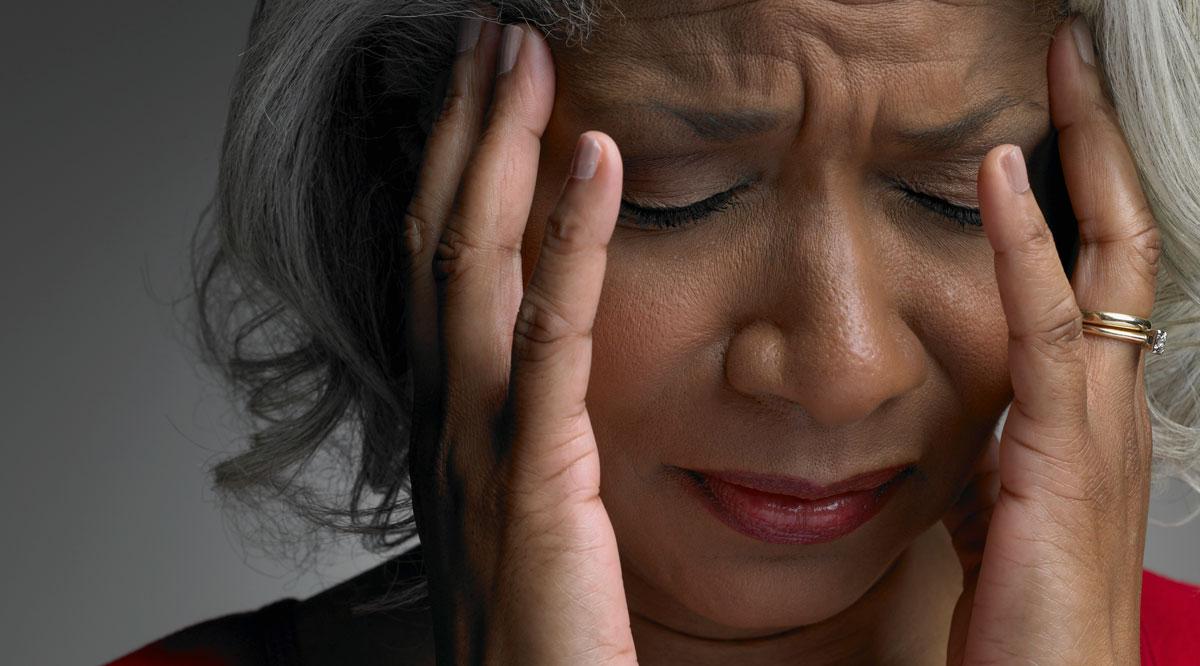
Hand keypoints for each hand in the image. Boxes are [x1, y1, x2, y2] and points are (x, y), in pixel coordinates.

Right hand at [401, 16, 636, 664]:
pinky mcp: (539, 484)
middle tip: (489, 39)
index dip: (455, 173)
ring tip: (518, 57)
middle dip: (461, 133)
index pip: (441, 270)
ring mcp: (482, 450)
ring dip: (495, 152)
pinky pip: (551, 339)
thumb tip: (561, 378)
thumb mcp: (535, 515)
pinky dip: (569, 241)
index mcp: (456, 425)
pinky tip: (594, 159)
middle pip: (440, 245)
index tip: (483, 95)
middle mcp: (450, 423)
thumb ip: (540, 440)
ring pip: (472, 270)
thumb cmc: (548, 637)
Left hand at [942, 16, 1160, 664]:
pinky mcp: (1059, 452)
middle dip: (1104, 146)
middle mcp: (1112, 402)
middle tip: (1076, 60)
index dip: (1082, 192)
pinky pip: (1047, 325)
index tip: (1047, 121)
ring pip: (1108, 260)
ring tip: (1063, 74)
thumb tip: (968, 427)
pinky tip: (1004, 177)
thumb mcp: (1002, 510)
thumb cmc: (1027, 614)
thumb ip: (994, 454)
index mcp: (1091, 411)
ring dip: (1084, 160)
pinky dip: (1024, 244)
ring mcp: (1097, 422)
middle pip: (1125, 241)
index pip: (1099, 274)